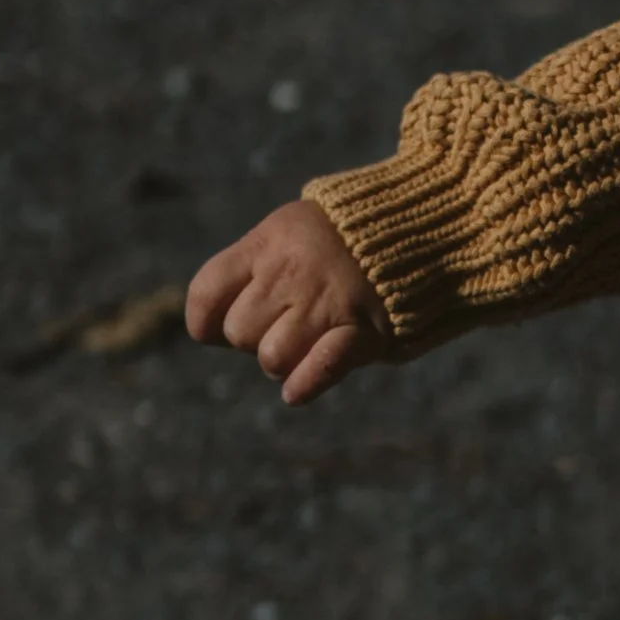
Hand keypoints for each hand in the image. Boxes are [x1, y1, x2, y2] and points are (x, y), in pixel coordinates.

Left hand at [185, 201, 391, 405]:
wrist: (414, 227)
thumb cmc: (338, 238)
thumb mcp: (286, 231)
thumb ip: (251, 268)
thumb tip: (216, 329)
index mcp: (267, 244)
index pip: (205, 295)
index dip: (206, 322)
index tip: (222, 324)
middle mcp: (290, 272)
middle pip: (239, 333)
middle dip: (253, 338)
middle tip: (283, 324)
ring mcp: (327, 303)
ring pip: (272, 358)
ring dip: (284, 361)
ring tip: (306, 342)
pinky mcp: (363, 331)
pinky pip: (320, 367)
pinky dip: (306, 383)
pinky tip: (296, 391)